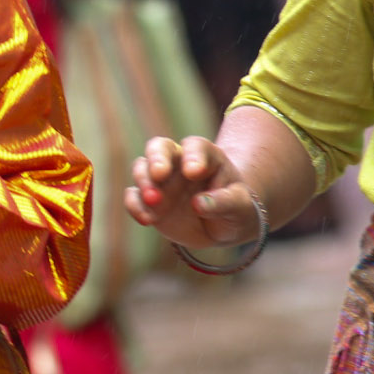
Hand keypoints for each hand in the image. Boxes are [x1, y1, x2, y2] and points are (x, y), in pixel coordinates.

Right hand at [123, 135, 261, 250]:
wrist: (221, 227)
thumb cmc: (234, 208)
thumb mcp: (239, 206)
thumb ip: (224, 202)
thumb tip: (198, 204)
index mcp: (205, 156)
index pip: (195, 146)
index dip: (193, 156)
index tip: (193, 172)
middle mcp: (178, 162)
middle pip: (160, 147)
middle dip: (157, 158)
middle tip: (159, 173)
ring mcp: (160, 181)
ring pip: (142, 168)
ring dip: (144, 182)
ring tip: (153, 201)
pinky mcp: (147, 201)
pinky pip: (134, 197)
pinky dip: (135, 206)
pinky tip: (146, 220)